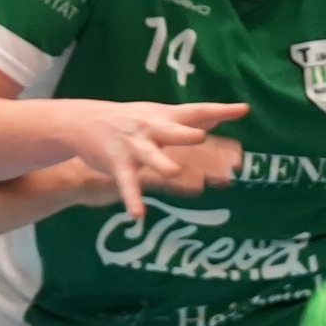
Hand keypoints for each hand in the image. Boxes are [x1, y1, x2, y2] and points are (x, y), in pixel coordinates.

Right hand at [59, 101, 248, 218]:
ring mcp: (134, 147)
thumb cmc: (131, 118)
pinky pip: (127, 183)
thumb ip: (189, 119)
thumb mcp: (159, 113)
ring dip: (161, 164)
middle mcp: (151, 129)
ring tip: (173, 173)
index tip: (241, 110)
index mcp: (164, 116)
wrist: (84, 121)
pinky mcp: (117, 164)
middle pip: (171, 130)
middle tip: (201, 136)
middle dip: (185, 134)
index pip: (195, 111)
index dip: (218, 111)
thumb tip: (221, 117)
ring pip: (150, 156)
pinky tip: (138, 215)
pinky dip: (132, 199)